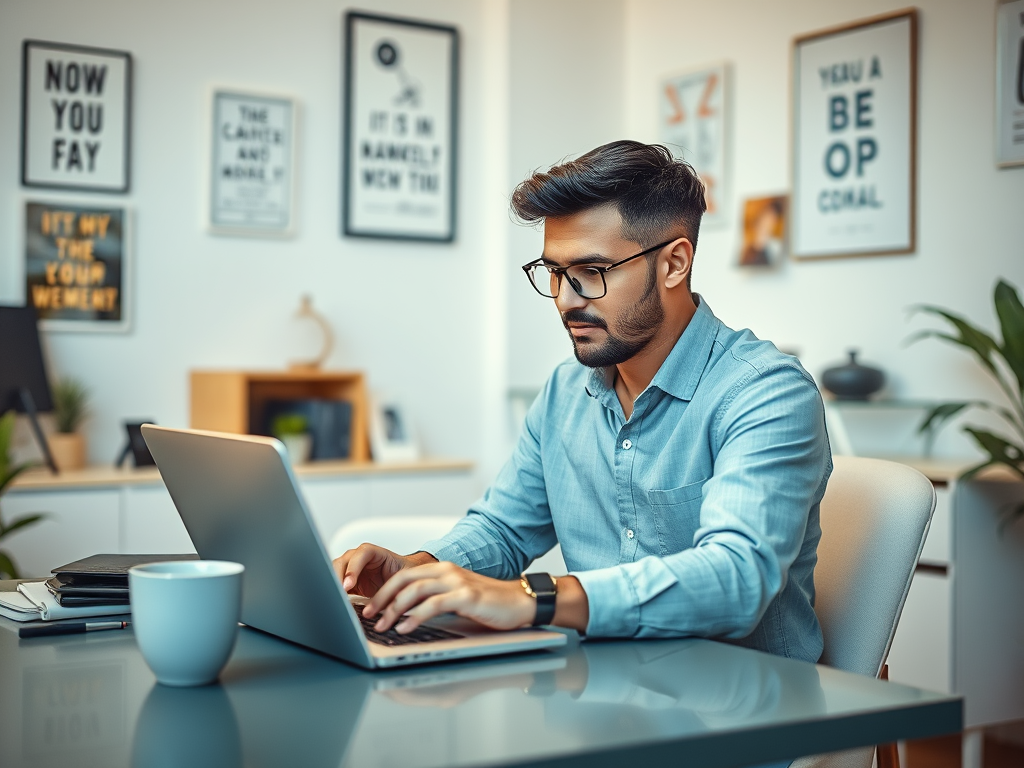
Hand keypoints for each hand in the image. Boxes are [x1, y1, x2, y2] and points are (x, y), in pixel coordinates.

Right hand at [332, 544, 436, 597]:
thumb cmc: (402, 576)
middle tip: (339, 595)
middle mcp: (358, 558)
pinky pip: (334, 585)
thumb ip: (394, 584)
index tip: (348, 585)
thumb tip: (388, 599)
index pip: (359, 555)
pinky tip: (336, 603)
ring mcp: (349, 569)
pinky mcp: (345, 582)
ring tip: (336, 601)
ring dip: (333, 586)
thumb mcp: (401, 578)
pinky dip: (333, 593)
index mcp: (372, 552)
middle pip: (341, 563)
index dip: (353, 569)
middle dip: (338, 579)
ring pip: (333, 572)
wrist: (400, 582)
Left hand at [363, 561, 535, 633]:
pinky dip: (415, 616)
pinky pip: (433, 605)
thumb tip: (405, 615)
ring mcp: (457, 582)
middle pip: (404, 580)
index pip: (404, 575)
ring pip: (415, 590)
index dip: (383, 591)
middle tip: (368, 615)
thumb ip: (434, 602)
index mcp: (442, 570)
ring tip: (383, 625)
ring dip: (394, 609)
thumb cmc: (489, 604)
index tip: (370, 607)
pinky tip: (406, 628)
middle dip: (382, 598)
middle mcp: (447, 571)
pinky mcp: (466, 596)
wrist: (521, 602)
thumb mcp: (456, 599)